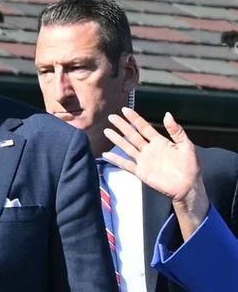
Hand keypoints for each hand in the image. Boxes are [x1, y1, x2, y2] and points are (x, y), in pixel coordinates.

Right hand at [102, 107, 208, 239]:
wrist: (188, 187)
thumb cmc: (190, 166)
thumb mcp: (186, 145)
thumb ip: (176, 131)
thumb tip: (167, 114)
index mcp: (160, 142)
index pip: (144, 127)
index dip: (135, 119)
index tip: (125, 110)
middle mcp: (149, 149)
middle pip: (132, 135)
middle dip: (122, 126)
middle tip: (111, 116)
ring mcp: (144, 161)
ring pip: (127, 147)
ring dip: (117, 139)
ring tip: (107, 131)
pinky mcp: (141, 172)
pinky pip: (126, 164)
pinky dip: (116, 160)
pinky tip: (106, 154)